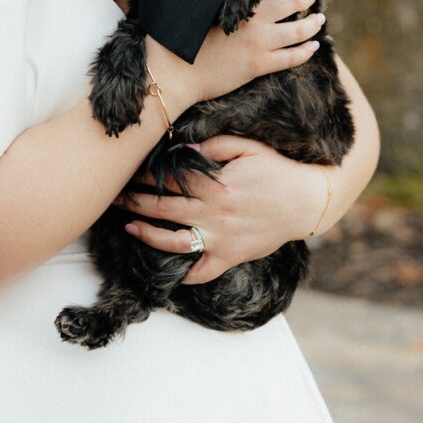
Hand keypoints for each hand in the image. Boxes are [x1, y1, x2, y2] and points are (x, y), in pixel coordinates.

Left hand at [118, 134, 334, 283]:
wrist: (308, 201)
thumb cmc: (278, 170)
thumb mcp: (249, 147)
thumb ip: (214, 146)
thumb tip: (181, 150)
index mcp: (215, 186)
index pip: (169, 180)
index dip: (145, 176)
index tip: (128, 173)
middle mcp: (213, 214)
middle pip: (162, 208)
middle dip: (134, 202)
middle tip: (114, 198)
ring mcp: (220, 238)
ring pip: (172, 241)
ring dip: (146, 235)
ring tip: (129, 228)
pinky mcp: (230, 256)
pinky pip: (202, 272)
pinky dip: (185, 276)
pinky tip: (171, 271)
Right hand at [151, 0, 325, 106]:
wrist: (175, 71)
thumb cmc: (180, 35)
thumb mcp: (198, 3)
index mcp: (237, 0)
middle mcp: (253, 19)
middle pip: (293, 1)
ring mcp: (259, 43)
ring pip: (299, 30)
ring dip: (313, 23)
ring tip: (319, 19)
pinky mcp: (260, 65)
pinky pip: (293, 58)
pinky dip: (307, 50)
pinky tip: (313, 46)